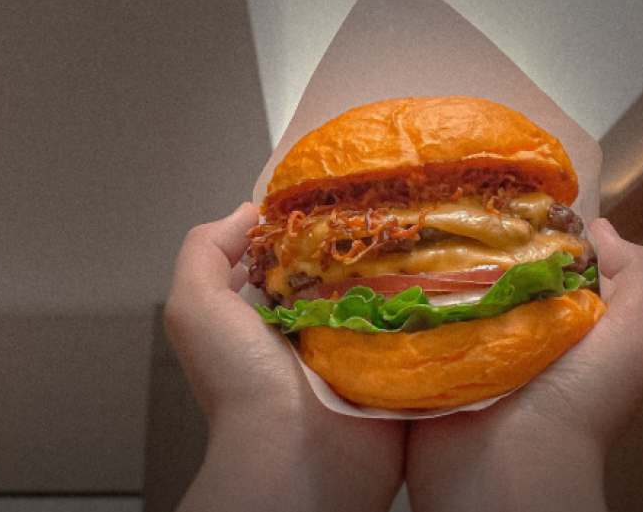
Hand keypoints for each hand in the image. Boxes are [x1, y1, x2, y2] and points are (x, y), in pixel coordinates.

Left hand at [165, 203, 405, 511]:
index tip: (338, 189)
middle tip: (393, 207)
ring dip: (407, 269)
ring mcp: (359, 350)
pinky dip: (431, 306)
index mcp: (268, 314)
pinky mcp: (397, 369)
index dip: (310, 223)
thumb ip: (205, 252)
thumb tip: (248, 213)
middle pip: (346, 269)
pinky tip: (447, 276)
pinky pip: (421, 328)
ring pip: (390, 294)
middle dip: (366, 241)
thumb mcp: (195, 308)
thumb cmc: (241, 381)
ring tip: (431, 233)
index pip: (294, 255)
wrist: (294, 453)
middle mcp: (314, 329)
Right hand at [405, 218, 642, 511]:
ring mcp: (459, 349)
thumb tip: (600, 229)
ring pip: (436, 289)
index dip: (526, 225)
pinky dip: (390, 301)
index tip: (501, 192)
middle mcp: (509, 332)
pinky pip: (398, 323)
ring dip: (422, 265)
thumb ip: (638, 278)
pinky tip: (378, 269)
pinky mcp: (418, 365)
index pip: (539, 257)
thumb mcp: (639, 339)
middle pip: (484, 267)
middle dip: (467, 238)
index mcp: (559, 321)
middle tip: (442, 202)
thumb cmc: (582, 403)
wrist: (514, 469)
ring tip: (402, 228)